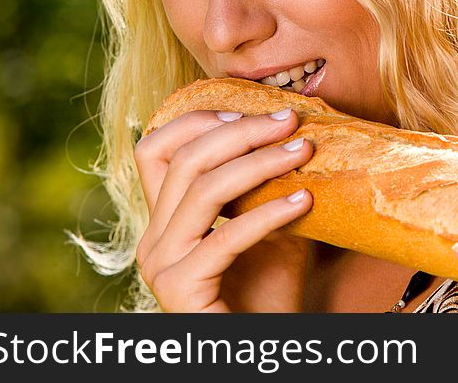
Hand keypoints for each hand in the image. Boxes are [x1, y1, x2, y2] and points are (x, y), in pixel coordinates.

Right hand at [134, 108, 313, 311]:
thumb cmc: (271, 292)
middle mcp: (153, 239)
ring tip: (304, 151)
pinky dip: (268, 213)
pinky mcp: (180, 289)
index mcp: (166, 219)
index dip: (201, 121)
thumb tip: (295, 131)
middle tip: (290, 121)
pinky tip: (304, 200)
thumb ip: (268, 183)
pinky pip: (225, 236)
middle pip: (185, 160)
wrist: (267, 346)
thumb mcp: (272, 225)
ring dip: (260, 163)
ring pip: (203, 190)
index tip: (254, 111)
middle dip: (242, 132)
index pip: (157, 149)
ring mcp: (161, 265)